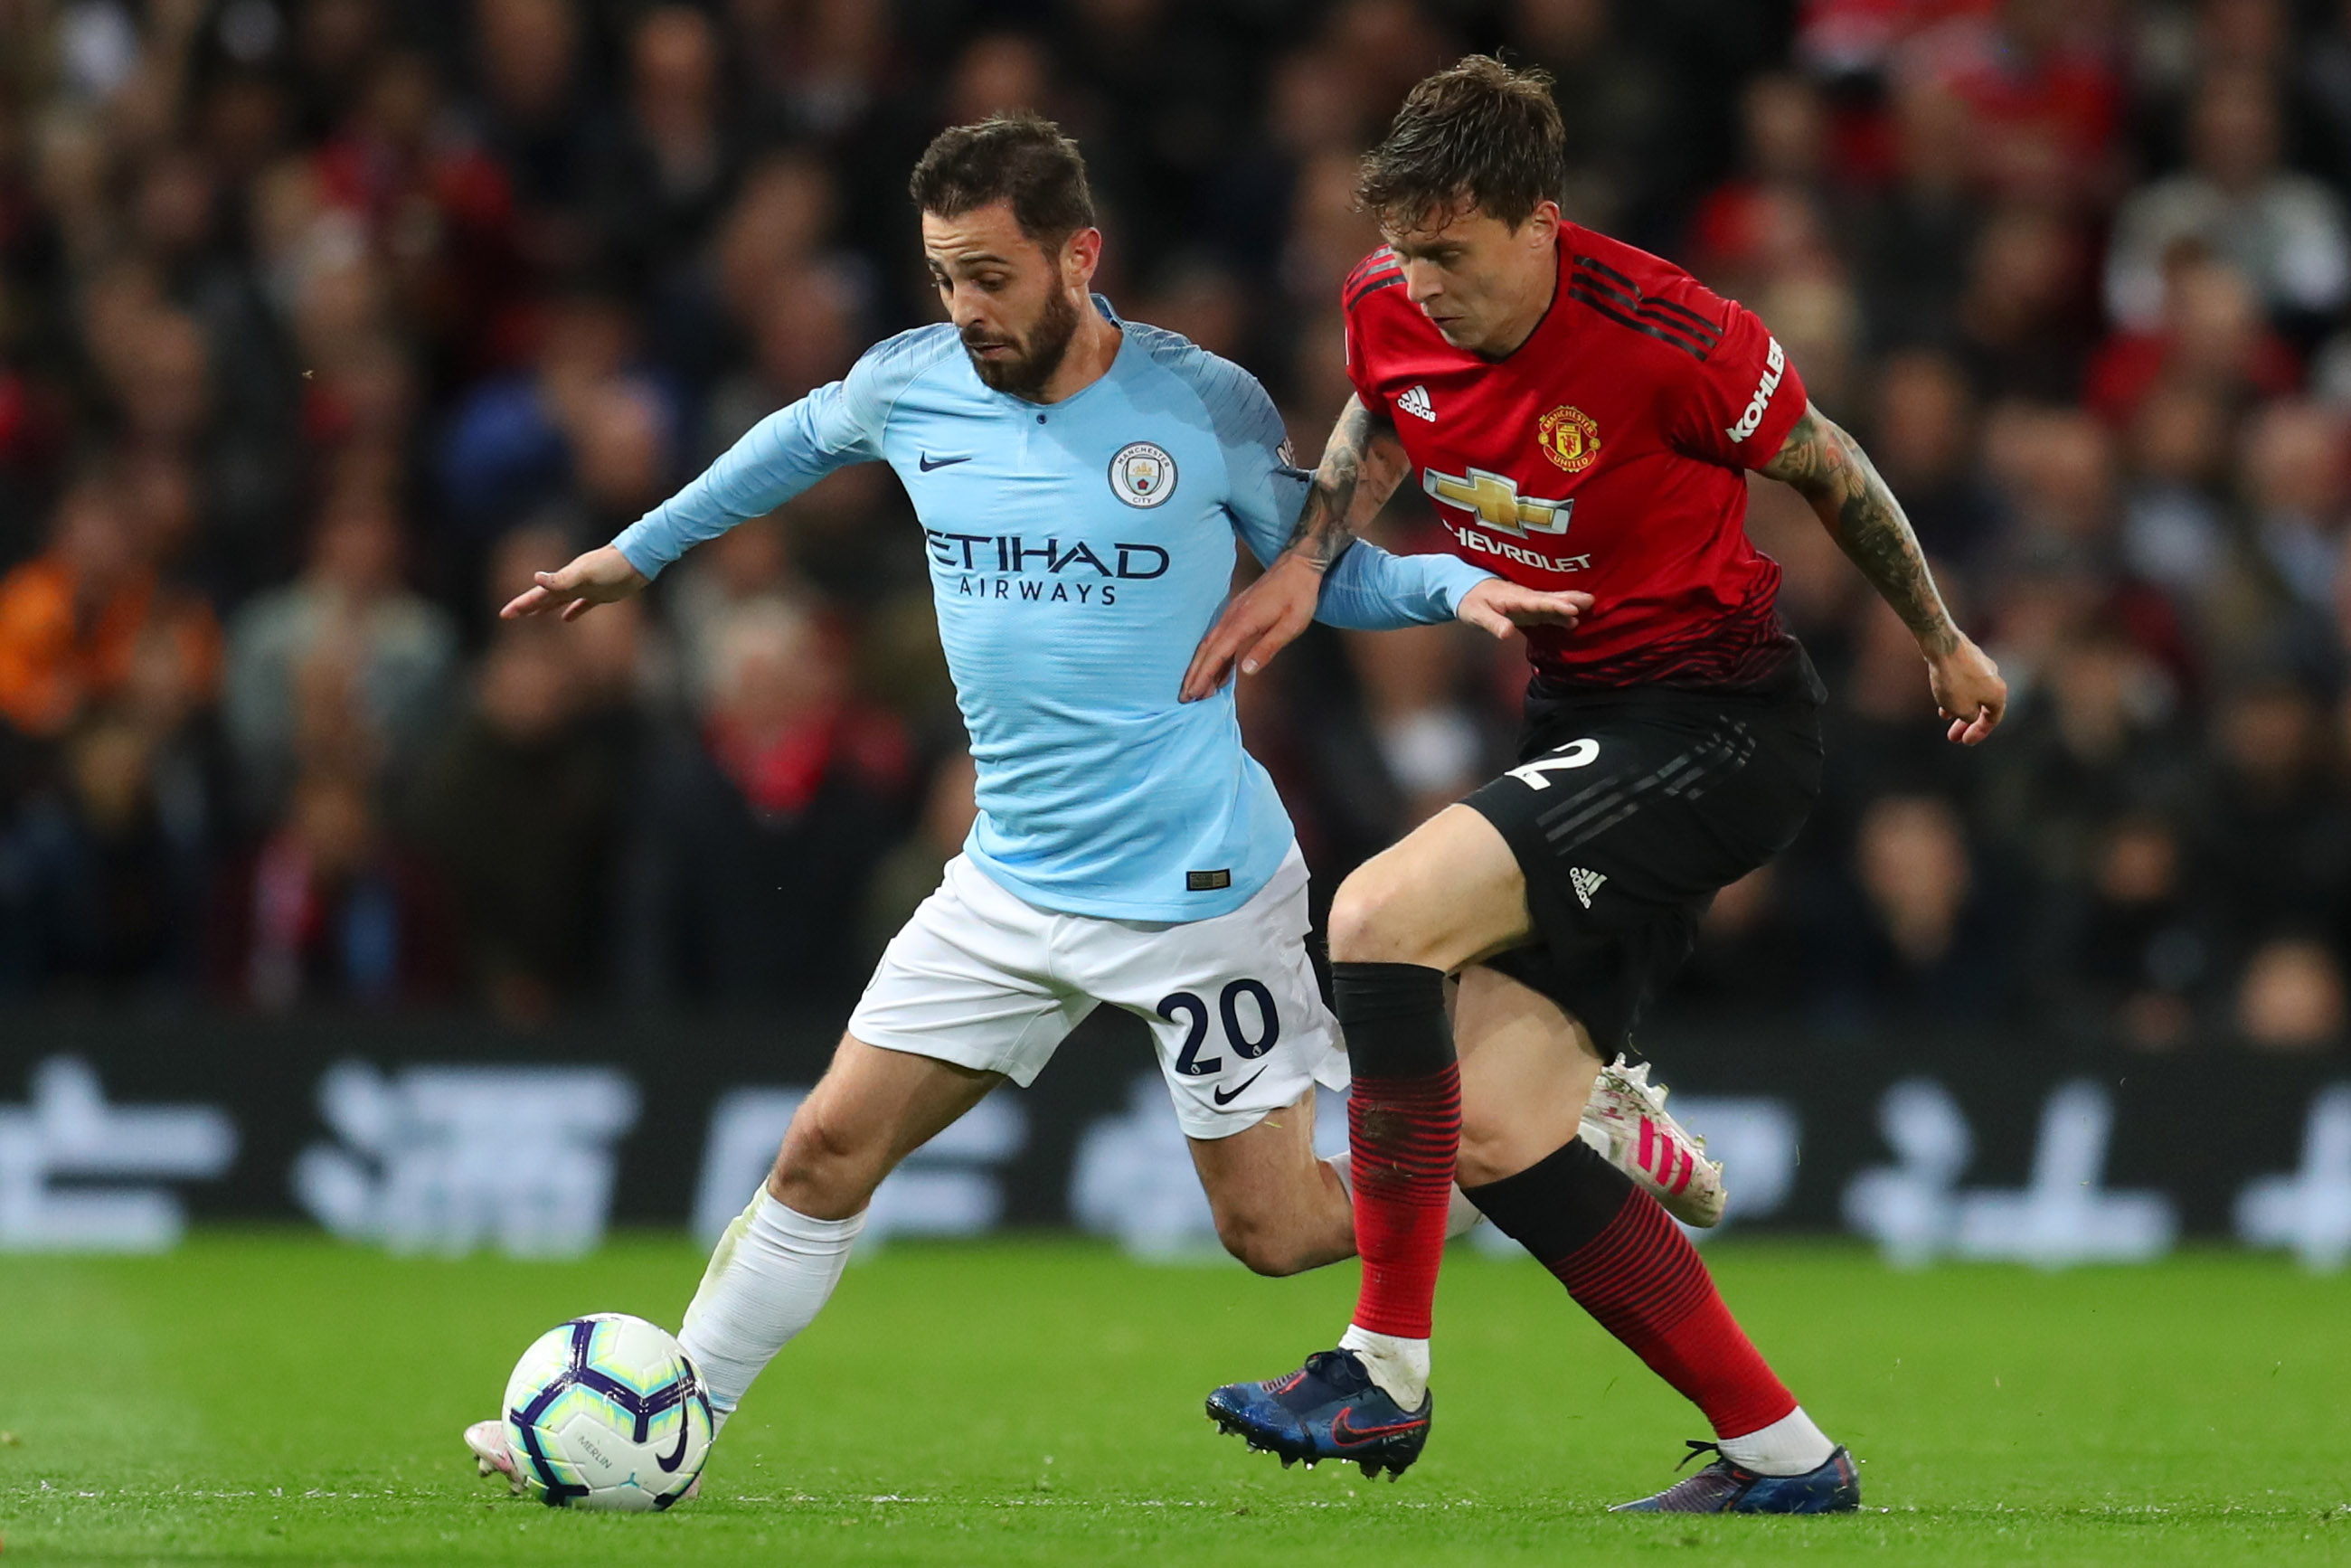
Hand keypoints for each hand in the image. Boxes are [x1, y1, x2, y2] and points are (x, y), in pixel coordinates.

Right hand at [499, 545, 648, 622]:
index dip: (520, 605)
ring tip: (534, 616)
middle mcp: (571, 584)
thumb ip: (561, 579)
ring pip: (559, 601)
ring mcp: (585, 589)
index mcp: (563, 581)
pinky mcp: (601, 594)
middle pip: (544, 598)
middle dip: (526, 607)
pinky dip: (573, 612)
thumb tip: (536, 578)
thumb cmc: (611, 565)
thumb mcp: (584, 573)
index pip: (536, 595)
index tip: (503, 614)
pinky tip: (567, 619)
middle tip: (509, 615)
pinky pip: (582, 606)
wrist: (637, 559)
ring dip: (546, 608)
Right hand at [1179, 551, 1322, 701]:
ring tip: (1198, 690)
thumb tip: (1246, 671)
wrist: (1298, 566)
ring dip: (1202, 667)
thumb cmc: (1298, 596)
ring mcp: (1232, 614)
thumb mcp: (1290, 626)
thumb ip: (1267, 648)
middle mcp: (1232, 617)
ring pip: (1210, 644)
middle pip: (1206, 650)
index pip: (1217, 654)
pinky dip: (1215, 656)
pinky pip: (1219, 638)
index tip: (1193, 694)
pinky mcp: (1237, 613)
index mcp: (1243, 622)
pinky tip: (1218, 671)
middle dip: (1194, 674)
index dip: (1203, 676)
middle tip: (1184, 697)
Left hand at [1455, 578, 1593, 640]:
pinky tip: (1573, 621)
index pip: (1538, 601)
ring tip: (1589, 605)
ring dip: (1570, 604)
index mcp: (1514, 597)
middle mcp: (1525, 598)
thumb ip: (1493, 623)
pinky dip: (1561, 614)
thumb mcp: (1476, 614)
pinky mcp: (1529, 609)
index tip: (1571, 608)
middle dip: (1570, 599)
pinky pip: (1548, 610)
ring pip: (1552, 602)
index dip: (1555, 605)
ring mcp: (1528, 603)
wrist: (1466, 590)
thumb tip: (1508, 633)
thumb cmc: (1471, 601)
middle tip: (1590, 600)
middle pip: (1550, 598)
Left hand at [1929, 635, 2005, 744]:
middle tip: (1953, 737)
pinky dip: (1955, 693)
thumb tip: (1969, 714)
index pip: (1993, 719)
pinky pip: (1964, 681)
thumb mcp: (1961, 709)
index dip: (1979, 732)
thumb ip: (1969, 717)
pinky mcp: (1967, 658)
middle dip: (1966, 723)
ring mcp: (1981, 666)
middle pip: (1982, 706)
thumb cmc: (1954, 680)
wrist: (1943, 646)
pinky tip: (1941, 700)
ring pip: (1972, 693)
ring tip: (1945, 718)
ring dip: (1959, 707)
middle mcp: (1994, 678)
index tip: (1965, 741)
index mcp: (1998, 693)